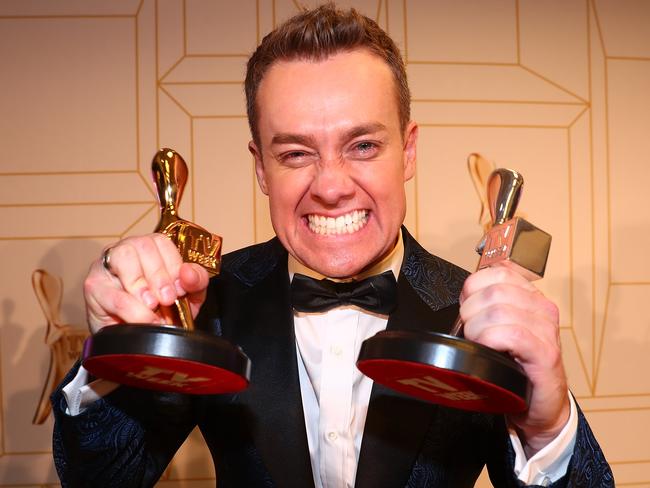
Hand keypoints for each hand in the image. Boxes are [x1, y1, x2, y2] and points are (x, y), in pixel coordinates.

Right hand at [84, 233, 209, 333]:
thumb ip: (196, 282)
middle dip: (160, 275)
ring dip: (142, 284)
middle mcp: (126, 250)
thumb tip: (189, 272)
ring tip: (153, 305)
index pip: (162, 242)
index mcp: (150, 248)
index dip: (174, 265)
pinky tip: (144, 319)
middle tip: (168, 299)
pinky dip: (132, 308)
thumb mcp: (187, 298)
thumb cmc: (159, 312)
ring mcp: (106, 265)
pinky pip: (113, 293)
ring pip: (123, 257)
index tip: (181, 289)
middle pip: (143, 245)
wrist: (134, 341)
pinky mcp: (93, 286)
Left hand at [459, 266, 569, 456]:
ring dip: (477, 329)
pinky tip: (488, 351)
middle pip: (493, 291)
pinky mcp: (546, 353)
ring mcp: (546, 330)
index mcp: (530, 297)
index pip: (497, 271)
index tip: (468, 309)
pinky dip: (490, 341)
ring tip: (478, 344)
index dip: (473, 288)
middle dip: (470, 312)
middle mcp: (542, 308)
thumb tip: (465, 295)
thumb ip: (487, 307)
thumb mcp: (501, 329)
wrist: (541, 405)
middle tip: (470, 333)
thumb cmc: (516, 367)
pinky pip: (511, 334)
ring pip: (498, 311)